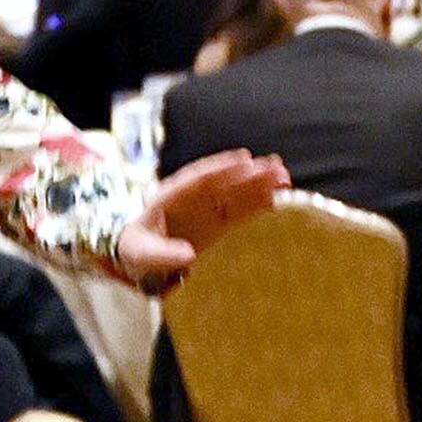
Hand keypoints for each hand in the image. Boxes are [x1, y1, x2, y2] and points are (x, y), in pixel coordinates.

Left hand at [122, 150, 286, 284]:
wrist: (138, 260)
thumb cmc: (136, 251)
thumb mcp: (142, 253)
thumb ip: (162, 254)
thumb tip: (189, 255)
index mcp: (171, 197)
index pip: (199, 178)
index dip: (222, 169)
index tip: (244, 161)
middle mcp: (193, 199)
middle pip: (224, 181)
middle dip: (250, 174)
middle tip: (276, 167)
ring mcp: (208, 210)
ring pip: (237, 193)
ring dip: (260, 184)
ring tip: (285, 177)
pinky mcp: (218, 225)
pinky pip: (241, 212)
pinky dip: (258, 205)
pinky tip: (277, 199)